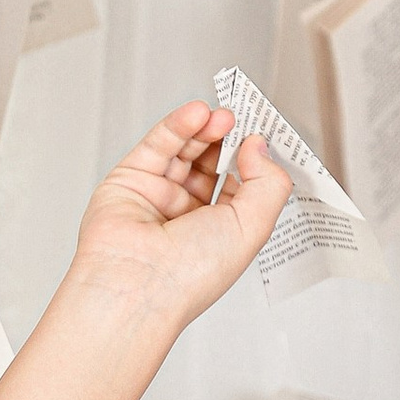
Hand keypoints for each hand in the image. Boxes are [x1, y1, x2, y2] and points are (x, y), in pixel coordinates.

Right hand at [66, 101, 292, 329]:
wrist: (136, 285)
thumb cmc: (189, 275)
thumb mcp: (253, 227)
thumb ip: (268, 182)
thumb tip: (258, 146)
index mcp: (221, 232)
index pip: (242, 185)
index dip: (254, 159)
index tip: (265, 136)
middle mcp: (189, 215)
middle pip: (213, 162)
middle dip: (230, 139)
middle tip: (243, 118)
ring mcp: (159, 195)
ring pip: (186, 150)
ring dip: (206, 128)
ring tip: (222, 115)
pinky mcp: (131, 179)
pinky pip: (158, 144)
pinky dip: (179, 125)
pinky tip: (198, 114)